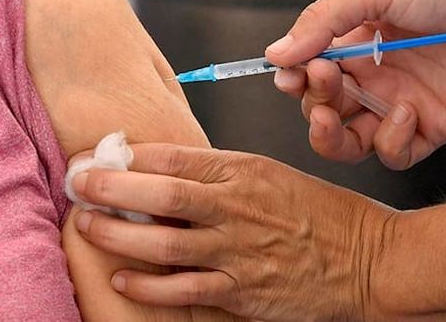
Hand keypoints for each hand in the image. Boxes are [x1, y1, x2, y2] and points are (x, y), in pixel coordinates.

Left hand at [71, 143, 395, 321]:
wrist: (369, 258)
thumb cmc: (318, 212)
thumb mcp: (268, 174)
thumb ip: (217, 172)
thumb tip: (158, 167)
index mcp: (242, 169)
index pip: (173, 153)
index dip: (127, 154)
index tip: (96, 153)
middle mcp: (237, 206)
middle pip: (161, 192)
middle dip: (110, 186)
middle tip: (76, 181)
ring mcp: (239, 251)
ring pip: (165, 241)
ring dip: (118, 232)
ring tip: (86, 224)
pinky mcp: (244, 291)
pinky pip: (185, 289)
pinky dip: (149, 285)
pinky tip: (123, 277)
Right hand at [266, 0, 445, 169]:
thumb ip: (322, 22)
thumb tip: (275, 54)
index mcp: (354, 44)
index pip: (307, 72)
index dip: (293, 79)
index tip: (290, 76)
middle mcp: (372, 77)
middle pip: (321, 109)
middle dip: (312, 101)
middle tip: (323, 79)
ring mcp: (398, 105)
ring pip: (347, 143)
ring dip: (330, 137)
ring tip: (331, 118)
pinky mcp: (430, 129)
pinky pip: (393, 155)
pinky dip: (389, 141)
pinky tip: (406, 111)